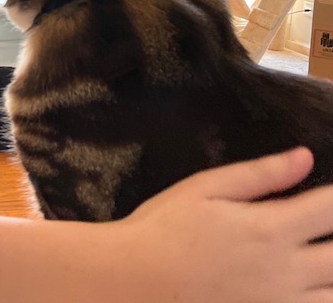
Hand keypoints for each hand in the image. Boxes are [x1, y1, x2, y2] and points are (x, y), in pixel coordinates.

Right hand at [116, 148, 332, 302]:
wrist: (131, 281)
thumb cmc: (163, 228)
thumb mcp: (204, 189)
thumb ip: (259, 175)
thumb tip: (304, 156)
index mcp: (272, 229)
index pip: (331, 209)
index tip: (330, 194)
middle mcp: (287, 271)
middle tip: (323, 225)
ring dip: (332, 274)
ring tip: (320, 261)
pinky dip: (318, 299)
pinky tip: (308, 288)